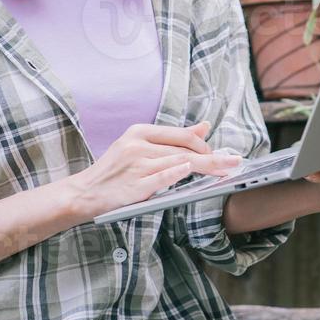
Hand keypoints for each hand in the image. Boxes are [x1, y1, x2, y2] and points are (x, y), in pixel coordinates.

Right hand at [63, 120, 242, 222]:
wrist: (85, 192)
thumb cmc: (115, 170)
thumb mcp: (139, 146)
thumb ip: (173, 138)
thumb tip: (205, 127)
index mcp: (139, 132)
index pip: (180, 135)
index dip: (203, 144)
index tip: (219, 153)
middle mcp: (137, 146)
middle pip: (184, 150)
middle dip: (213, 158)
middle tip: (234, 162)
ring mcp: (136, 166)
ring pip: (178, 163)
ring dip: (206, 168)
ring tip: (226, 171)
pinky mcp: (134, 186)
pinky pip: (161, 178)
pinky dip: (177, 173)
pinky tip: (192, 170)